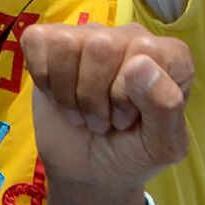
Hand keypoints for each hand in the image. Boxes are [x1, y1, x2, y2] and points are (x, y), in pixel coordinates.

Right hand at [22, 22, 192, 190]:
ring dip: (67, 93)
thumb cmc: (131, 153)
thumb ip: (166, 107)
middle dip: (92, 97)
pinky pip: (36, 42)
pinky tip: (59, 94)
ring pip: (65, 44)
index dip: (127, 92)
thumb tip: (142, 64)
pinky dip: (43, 79)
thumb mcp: (161, 146)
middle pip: (100, 46)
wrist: (88, 169)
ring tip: (81, 111)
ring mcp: (87, 34)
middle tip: (101, 119)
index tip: (126, 118)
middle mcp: (128, 37)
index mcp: (168, 57)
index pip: (144, 51)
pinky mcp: (50, 40)